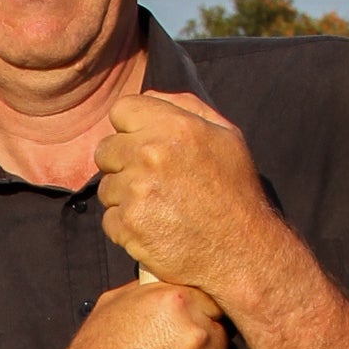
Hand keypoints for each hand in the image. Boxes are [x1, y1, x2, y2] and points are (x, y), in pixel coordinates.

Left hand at [93, 88, 274, 302]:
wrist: (241, 251)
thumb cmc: (236, 192)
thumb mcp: (226, 136)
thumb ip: (187, 107)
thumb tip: (150, 96)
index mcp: (175, 126)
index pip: (122, 110)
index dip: (131, 128)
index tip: (144, 145)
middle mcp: (151, 154)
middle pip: (106, 149)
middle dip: (122, 164)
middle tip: (150, 182)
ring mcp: (137, 191)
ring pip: (106, 187)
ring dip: (124, 198)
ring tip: (157, 208)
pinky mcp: (129, 225)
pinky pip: (109, 220)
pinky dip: (126, 227)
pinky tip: (153, 229)